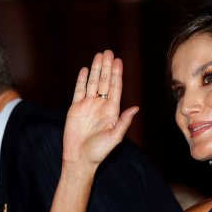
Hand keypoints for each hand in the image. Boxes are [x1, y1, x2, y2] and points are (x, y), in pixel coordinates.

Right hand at [62, 50, 137, 166]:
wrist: (79, 159)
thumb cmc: (99, 152)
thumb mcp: (115, 137)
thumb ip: (124, 121)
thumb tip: (136, 108)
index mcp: (112, 111)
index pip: (115, 88)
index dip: (117, 74)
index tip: (118, 61)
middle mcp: (100, 106)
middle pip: (104, 82)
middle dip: (107, 67)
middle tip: (108, 52)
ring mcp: (88, 106)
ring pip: (92, 83)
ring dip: (95, 69)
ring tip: (98, 55)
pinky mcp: (75, 108)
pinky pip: (79, 91)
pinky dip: (81, 80)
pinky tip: (84, 69)